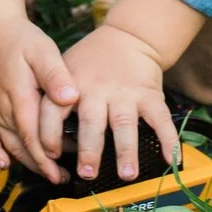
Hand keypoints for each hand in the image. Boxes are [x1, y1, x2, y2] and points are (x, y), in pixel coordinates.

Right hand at [0, 15, 77, 182]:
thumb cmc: (22, 41)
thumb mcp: (44, 51)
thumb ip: (56, 75)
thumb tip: (69, 96)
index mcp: (19, 96)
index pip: (32, 134)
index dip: (46, 153)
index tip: (62, 165)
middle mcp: (4, 108)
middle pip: (22, 145)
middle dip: (42, 166)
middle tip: (62, 178)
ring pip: (9, 145)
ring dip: (27, 163)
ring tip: (49, 175)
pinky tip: (4, 164)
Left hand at [60, 25, 178, 183]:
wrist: (128, 36)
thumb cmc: (89, 63)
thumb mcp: (64, 72)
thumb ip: (52, 101)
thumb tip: (41, 146)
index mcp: (71, 85)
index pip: (53, 110)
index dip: (49, 134)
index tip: (51, 155)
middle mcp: (97, 89)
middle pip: (91, 121)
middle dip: (89, 149)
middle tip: (87, 174)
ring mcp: (125, 93)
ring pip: (124, 123)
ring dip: (126, 150)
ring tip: (127, 175)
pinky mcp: (149, 95)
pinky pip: (160, 118)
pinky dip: (168, 139)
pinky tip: (171, 160)